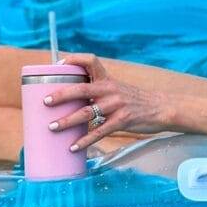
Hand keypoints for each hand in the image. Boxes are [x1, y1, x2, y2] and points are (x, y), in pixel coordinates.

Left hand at [44, 53, 167, 152]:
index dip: (75, 59)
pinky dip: (84, 140)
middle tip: (45, 101)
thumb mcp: (118, 89)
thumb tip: (72, 101)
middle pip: (82, 88)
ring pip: (87, 112)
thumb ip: (99, 91)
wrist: (161, 108)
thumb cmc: (135, 100)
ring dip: (67, 120)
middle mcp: (110, 89)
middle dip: (61, 95)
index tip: (60, 64)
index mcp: (108, 79)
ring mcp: (116, 105)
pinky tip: (73, 147)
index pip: (91, 61)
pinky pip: (99, 131)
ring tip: (52, 127)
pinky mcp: (122, 120)